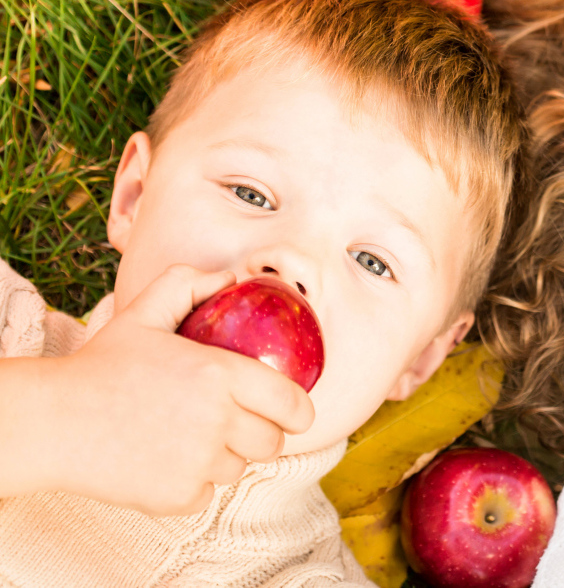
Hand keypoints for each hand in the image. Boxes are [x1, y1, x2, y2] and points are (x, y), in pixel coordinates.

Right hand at [1, 265, 314, 514]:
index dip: (299, 412)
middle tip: (235, 424)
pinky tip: (165, 461)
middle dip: (261, 434)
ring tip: (190, 438)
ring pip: (239, 469)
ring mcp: (198, 463)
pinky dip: (194, 484)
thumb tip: (231, 278)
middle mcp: (218, 420)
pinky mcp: (177, 497)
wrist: (53, 420)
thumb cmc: (102, 363)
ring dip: (224, 458)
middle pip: (272, 443)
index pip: (293, 405)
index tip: (292, 413)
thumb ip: (188, 285)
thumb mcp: (145, 311)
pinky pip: (208, 494)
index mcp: (221, 374)